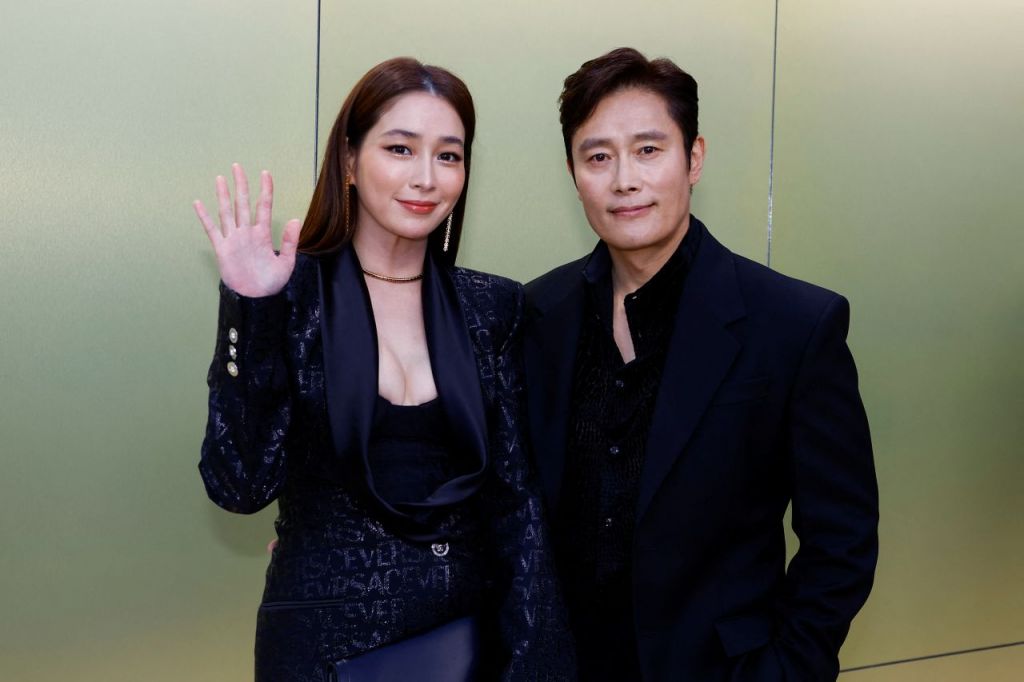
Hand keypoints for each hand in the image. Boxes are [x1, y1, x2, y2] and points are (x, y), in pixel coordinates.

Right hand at [194, 163, 300, 297]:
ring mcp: (234, 239)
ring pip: (227, 212)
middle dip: (241, 185)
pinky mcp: (222, 249)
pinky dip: (205, 218)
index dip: (265, 190)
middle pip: (243, 204)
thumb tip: (295, 219)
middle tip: (237, 167)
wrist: (256, 299)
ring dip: (224, 196)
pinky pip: (212, 230)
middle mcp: (247, 232)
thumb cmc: (271, 283)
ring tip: (220, 178)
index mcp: (263, 234)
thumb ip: (290, 242)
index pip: (264, 206)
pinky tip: (199, 204)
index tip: (265, 173)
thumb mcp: (286, 263)